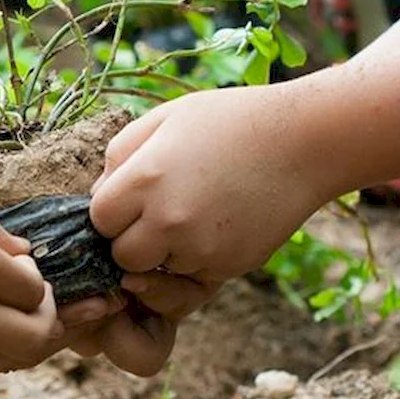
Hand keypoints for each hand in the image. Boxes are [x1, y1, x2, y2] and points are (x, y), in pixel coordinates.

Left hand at [78, 87, 328, 375]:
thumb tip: (95, 197)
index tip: (131, 194)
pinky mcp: (227, 269)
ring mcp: (200, 249)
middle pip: (121, 256)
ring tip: (191, 212)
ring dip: (163, 253)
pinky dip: (194, 261)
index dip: (111, 209)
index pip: (97, 220)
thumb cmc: (228, 121)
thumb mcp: (163, 119)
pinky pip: (190, 279)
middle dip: (131, 238)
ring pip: (155, 274)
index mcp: (144, 179)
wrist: (304, 142)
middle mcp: (168, 220)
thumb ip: (118, 157)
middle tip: (158, 209)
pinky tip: (214, 224)